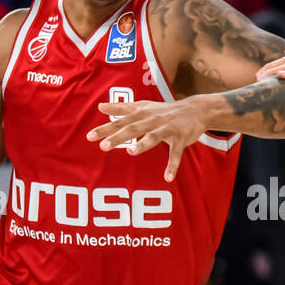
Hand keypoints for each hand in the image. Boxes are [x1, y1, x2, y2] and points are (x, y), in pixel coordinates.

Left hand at [87, 96, 209, 180]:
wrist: (195, 110)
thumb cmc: (165, 111)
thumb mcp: (143, 106)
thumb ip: (121, 107)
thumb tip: (100, 107)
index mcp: (141, 114)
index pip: (120, 121)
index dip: (105, 128)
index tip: (89, 136)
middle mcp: (152, 120)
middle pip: (133, 128)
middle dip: (118, 137)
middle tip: (104, 146)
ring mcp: (167, 129)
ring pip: (153, 137)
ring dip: (143, 144)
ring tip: (131, 152)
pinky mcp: (180, 139)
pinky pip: (175, 153)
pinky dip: (172, 165)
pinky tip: (167, 177)